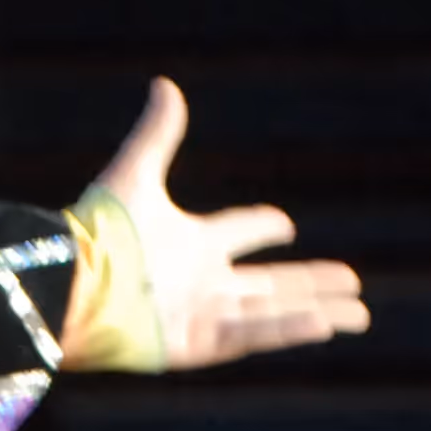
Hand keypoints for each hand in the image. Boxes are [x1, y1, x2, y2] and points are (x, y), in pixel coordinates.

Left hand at [89, 77, 365, 367]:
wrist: (71, 287)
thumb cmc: (97, 234)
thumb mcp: (134, 177)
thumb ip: (156, 136)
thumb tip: (165, 83)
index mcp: (191, 244)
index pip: (239, 233)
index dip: (263, 226)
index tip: (287, 225)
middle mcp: (201, 283)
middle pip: (270, 284)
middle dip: (312, 283)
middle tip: (351, 282)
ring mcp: (200, 317)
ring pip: (273, 315)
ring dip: (316, 313)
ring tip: (358, 314)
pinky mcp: (195, 347)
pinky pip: (252, 337)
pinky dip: (288, 330)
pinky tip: (325, 323)